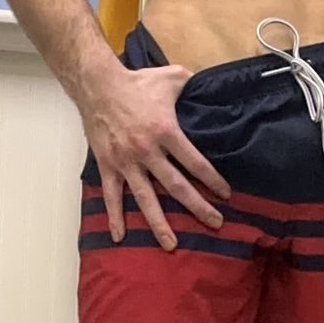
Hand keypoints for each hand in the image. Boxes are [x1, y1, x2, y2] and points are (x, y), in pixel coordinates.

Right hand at [80, 63, 230, 252]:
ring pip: (145, 198)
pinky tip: (120, 236)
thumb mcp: (172, 78)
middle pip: (176, 186)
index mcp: (166, 131)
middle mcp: (147, 151)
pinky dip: (115, 216)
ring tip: (171, 244)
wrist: (98, 86)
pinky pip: (111, 195)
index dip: (212, 180)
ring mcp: (126, 162)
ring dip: (159, 223)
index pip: (195, 162)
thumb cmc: (137, 82)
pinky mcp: (108, 165)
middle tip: (215, 223)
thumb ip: (194, 85)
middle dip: (198, 207)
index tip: (226, 195)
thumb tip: (212, 86)